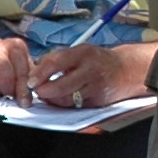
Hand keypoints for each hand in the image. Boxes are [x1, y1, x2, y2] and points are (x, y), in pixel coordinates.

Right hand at [0, 35, 35, 100]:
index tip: (24, 102)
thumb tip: (27, 100)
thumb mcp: (22, 67)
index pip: (21, 72)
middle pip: (4, 75)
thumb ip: (28, 80)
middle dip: (7, 90)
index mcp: (16, 47)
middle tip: (7, 95)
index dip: (22, 90)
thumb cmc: (8, 64)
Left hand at [30, 40, 156, 108]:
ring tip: (47, 96)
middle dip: (45, 91)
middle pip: (61, 85)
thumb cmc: (99, 60)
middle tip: (37, 91)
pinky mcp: (98, 101)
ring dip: (53, 100)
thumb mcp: (81, 51)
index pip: (56, 62)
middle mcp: (90, 69)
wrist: (127, 70)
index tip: (30, 81)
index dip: (40, 73)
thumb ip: (59, 59)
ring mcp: (95, 87)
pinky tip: (60, 100)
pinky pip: (75, 106)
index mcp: (83, 53)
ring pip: (68, 99)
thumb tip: (36, 71)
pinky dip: (65, 105)